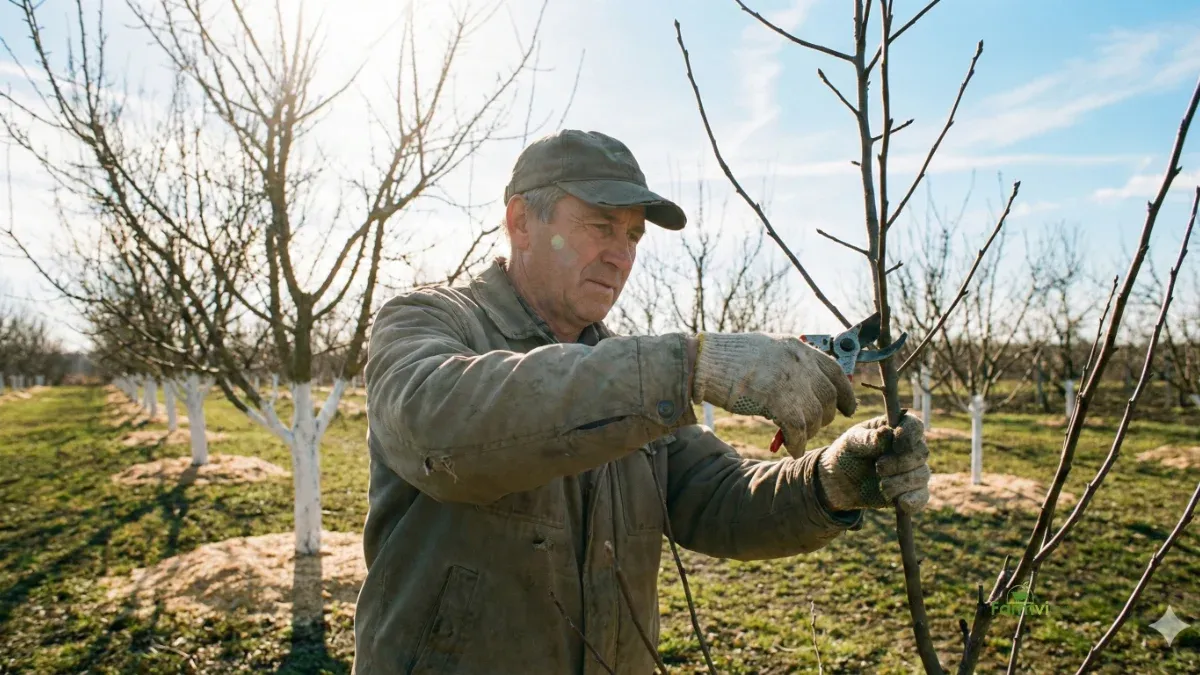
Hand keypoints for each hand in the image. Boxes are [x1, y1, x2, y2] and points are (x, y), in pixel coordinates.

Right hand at [690, 332, 856, 455]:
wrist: (703, 362)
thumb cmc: (727, 359)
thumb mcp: (766, 351)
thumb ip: (788, 364)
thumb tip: (804, 387)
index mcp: (797, 347)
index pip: (835, 370)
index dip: (845, 392)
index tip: (848, 408)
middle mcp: (800, 360)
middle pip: (828, 396)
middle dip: (824, 416)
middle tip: (813, 427)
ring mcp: (791, 379)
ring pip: (815, 415)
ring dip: (809, 432)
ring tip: (796, 438)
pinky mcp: (778, 398)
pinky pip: (799, 428)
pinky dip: (797, 443)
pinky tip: (791, 448)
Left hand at [816, 414, 930, 513]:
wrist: (839, 482)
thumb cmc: (847, 454)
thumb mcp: (851, 442)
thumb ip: (867, 438)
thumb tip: (886, 433)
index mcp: (895, 428)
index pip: (914, 425)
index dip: (910, 434)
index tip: (895, 445)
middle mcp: (909, 448)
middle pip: (921, 452)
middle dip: (900, 462)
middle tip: (879, 467)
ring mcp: (912, 470)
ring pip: (922, 475)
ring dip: (901, 482)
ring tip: (881, 485)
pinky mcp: (910, 492)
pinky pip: (922, 497)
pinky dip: (914, 500)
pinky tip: (902, 504)